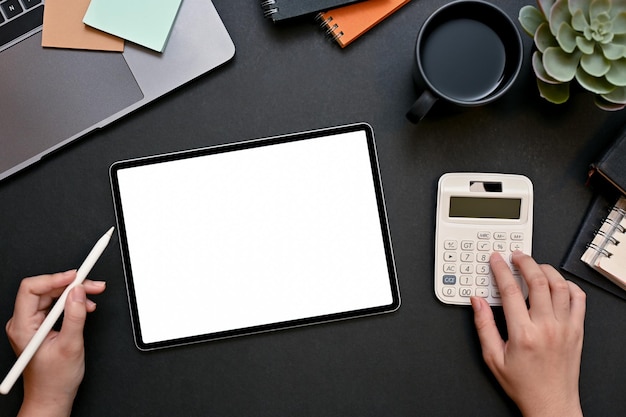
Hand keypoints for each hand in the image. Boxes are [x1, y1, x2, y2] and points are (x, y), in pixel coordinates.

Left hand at [5, 271, 105, 416]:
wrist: (52, 397)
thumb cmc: (55, 379)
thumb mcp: (70, 346)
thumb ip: (75, 316)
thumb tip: (78, 292)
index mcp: (23, 327)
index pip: (31, 288)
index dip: (55, 278)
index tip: (76, 276)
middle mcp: (23, 323)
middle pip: (44, 290)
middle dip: (71, 285)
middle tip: (93, 284)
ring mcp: (31, 324)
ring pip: (52, 296)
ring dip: (74, 294)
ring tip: (93, 298)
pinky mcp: (41, 326)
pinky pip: (55, 306)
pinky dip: (72, 303)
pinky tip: (85, 307)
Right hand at [471, 251, 585, 416]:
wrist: (551, 404)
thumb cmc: (523, 384)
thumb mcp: (492, 358)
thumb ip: (483, 326)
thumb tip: (477, 302)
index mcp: (523, 333)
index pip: (510, 290)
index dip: (501, 270)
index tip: (496, 260)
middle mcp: (546, 327)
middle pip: (537, 281)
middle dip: (524, 261)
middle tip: (515, 255)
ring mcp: (566, 327)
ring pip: (559, 285)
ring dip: (545, 269)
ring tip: (534, 265)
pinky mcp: (577, 330)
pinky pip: (579, 299)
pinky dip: (568, 285)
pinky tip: (557, 283)